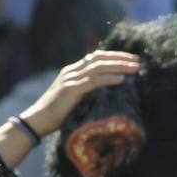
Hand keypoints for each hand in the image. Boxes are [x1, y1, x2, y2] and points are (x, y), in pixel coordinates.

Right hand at [20, 50, 141, 134]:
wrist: (38, 120)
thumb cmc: (60, 113)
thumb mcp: (77, 97)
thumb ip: (90, 91)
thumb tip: (112, 92)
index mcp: (73, 71)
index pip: (96, 57)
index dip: (115, 56)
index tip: (132, 60)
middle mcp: (71, 71)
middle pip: (99, 58)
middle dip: (121, 58)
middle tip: (138, 61)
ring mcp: (70, 79)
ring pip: (98, 67)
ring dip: (119, 67)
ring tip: (136, 68)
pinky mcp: (70, 89)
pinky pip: (93, 81)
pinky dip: (108, 79)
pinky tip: (122, 79)